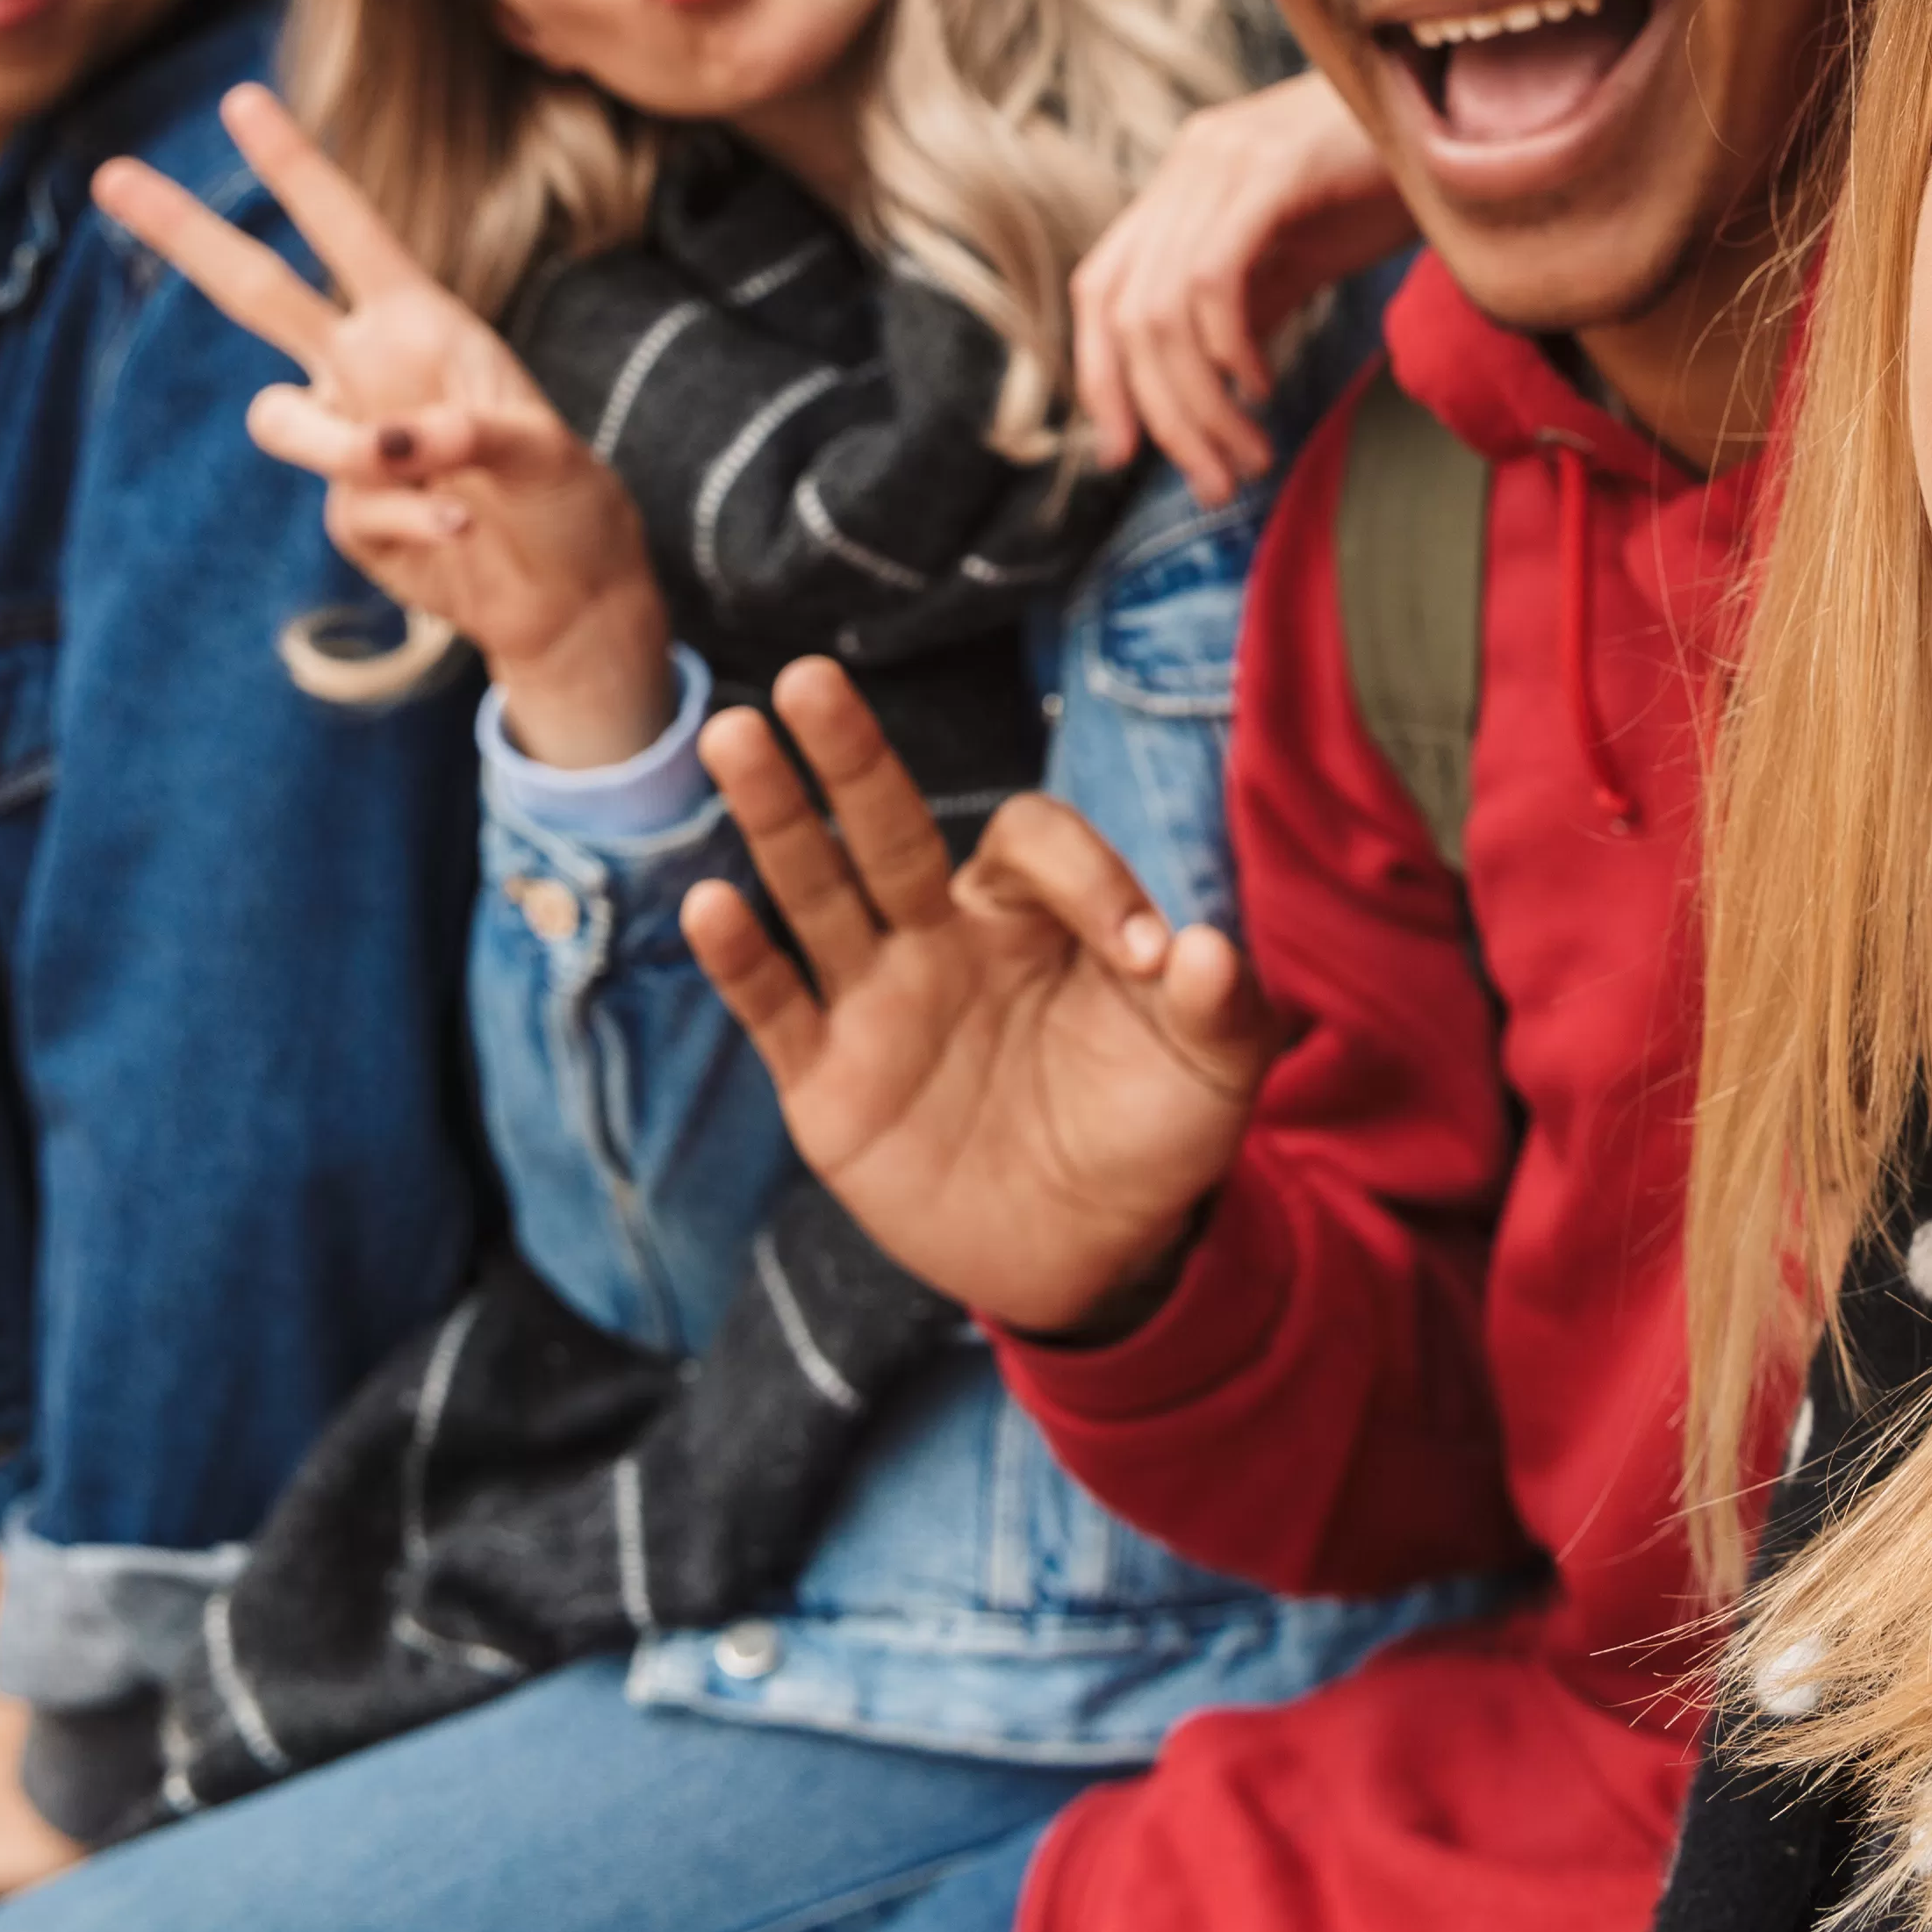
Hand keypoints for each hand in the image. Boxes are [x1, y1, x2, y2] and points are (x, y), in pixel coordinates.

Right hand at [92, 84, 671, 763]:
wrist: (564, 592)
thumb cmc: (565, 499)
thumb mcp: (540, 450)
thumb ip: (467, 434)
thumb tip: (390, 445)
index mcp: (419, 323)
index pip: (347, 231)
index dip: (296, 167)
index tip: (241, 99)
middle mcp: (369, 368)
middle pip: (255, 291)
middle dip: (184, 232)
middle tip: (109, 172)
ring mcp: (348, 438)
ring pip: (280, 421)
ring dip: (342, 446)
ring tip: (433, 475)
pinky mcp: (345, 511)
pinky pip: (348, 504)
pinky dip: (413, 519)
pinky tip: (462, 530)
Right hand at [683, 657, 1282, 1337]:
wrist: (1094, 1254)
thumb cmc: (1152, 1134)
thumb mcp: (1214, 1070)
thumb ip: (1222, 1004)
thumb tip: (1203, 947)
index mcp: (1034, 915)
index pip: (1031, 843)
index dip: (1090, 878)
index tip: (1151, 954)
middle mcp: (943, 937)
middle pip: (887, 825)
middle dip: (850, 753)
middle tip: (810, 677)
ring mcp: (879, 1004)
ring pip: (817, 891)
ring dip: (776, 817)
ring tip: (736, 735)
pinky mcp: (830, 1085)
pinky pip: (778, 1009)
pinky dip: (743, 960)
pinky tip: (710, 904)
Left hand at [1069, 72, 1407, 504]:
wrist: (1468, 103)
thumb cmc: (1395, 177)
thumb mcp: (1306, 251)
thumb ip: (1250, 305)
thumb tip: (1209, 390)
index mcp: (1185, 180)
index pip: (1099, 288)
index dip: (1098, 377)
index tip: (1123, 454)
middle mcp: (1190, 162)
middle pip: (1125, 313)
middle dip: (1162, 416)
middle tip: (1215, 482)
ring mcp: (1224, 158)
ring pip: (1165, 309)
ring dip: (1201, 405)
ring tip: (1250, 457)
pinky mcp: (1272, 166)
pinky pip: (1214, 276)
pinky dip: (1227, 349)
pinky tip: (1262, 387)